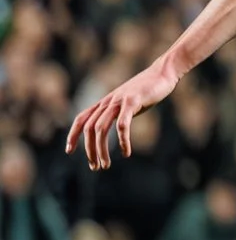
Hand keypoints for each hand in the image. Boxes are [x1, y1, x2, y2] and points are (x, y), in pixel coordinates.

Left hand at [66, 58, 180, 170]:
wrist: (163, 72)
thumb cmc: (148, 89)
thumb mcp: (129, 102)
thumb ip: (120, 112)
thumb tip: (118, 126)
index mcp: (105, 102)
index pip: (82, 119)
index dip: (73, 134)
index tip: (69, 151)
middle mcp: (108, 102)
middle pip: (90, 128)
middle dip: (89, 149)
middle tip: (95, 167)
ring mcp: (119, 101)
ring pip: (101, 128)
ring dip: (101, 149)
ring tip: (105, 165)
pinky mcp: (133, 102)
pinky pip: (122, 124)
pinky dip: (122, 140)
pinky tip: (126, 152)